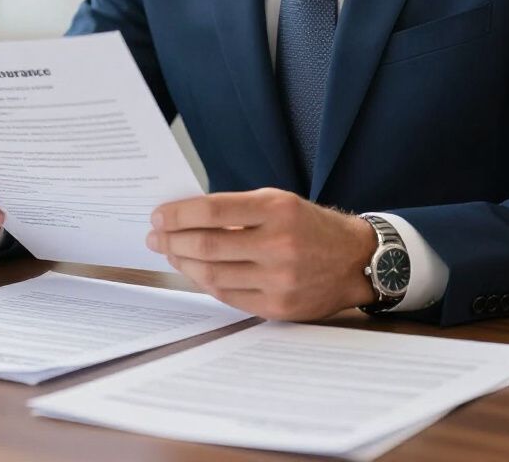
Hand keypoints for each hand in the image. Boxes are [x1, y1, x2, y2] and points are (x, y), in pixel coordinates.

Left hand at [146, 187, 377, 320]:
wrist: (354, 259)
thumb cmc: (309, 225)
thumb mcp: (279, 202)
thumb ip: (237, 209)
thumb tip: (186, 217)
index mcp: (277, 209)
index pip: (214, 210)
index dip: (179, 214)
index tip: (158, 216)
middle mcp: (279, 244)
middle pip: (208, 245)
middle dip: (172, 241)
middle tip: (154, 237)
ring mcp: (279, 279)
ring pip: (213, 275)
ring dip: (183, 264)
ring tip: (170, 253)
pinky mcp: (279, 307)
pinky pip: (228, 296)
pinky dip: (205, 283)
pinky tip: (193, 272)